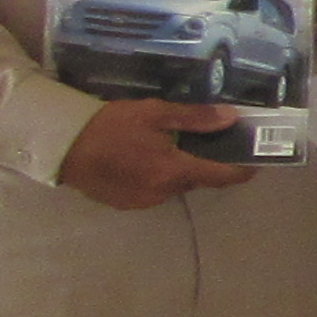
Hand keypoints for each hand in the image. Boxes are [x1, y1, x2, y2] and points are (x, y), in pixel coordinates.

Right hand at [56, 94, 260, 209]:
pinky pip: (152, 191)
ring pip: (173, 186)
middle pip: (196, 179)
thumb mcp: (154, 113)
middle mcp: (162, 192)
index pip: (221, 177)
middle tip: (200, 142)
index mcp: (173, 170)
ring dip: (175, 170)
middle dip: (202, 163)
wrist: (62, 145)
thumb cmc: (109, 125)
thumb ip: (194, 118)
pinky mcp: (125, 204)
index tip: (254, 163)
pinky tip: (142, 159)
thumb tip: (231, 119)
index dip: (242, 171)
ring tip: (164, 146)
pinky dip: (155, 177)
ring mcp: (142, 201)